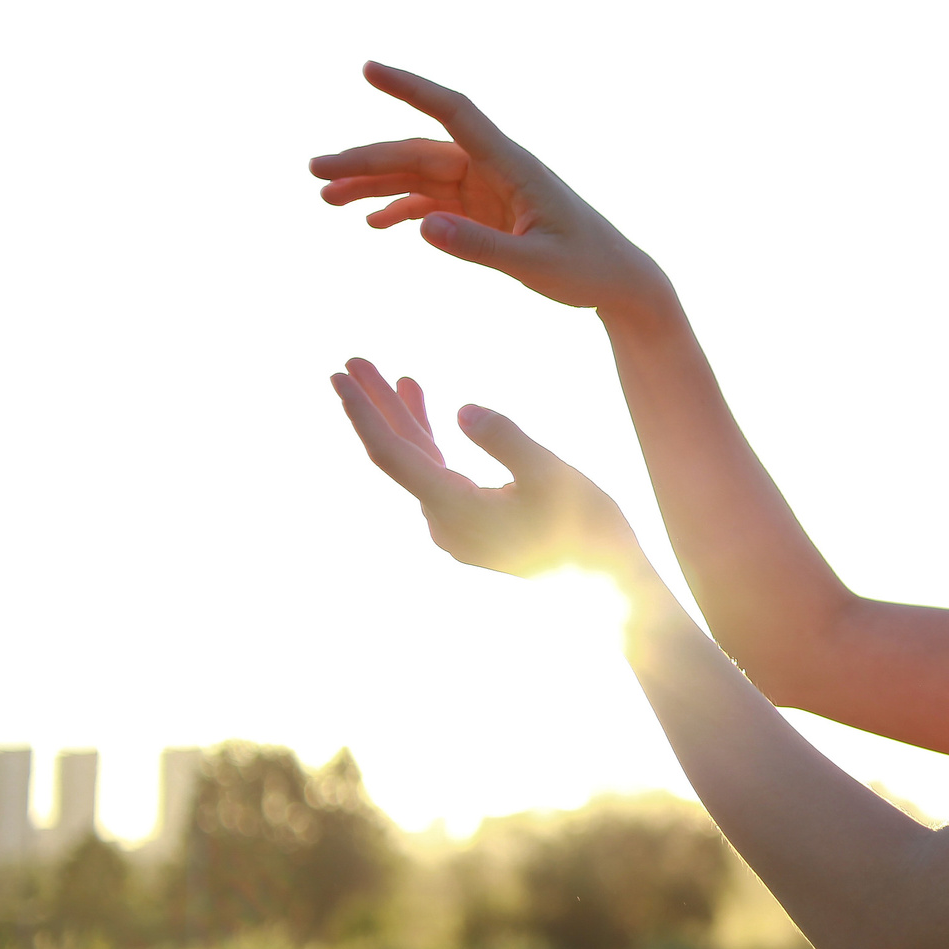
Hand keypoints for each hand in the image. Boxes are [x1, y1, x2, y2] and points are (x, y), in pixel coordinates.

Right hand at [311, 62, 670, 314]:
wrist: (618, 282)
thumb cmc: (588, 268)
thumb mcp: (536, 264)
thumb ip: (481, 248)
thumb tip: (421, 228)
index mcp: (512, 165)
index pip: (454, 112)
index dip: (411, 88)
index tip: (367, 69)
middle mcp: (495, 168)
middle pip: (419, 151)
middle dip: (365, 159)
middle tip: (313, 172)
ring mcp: (487, 189)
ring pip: (419, 176)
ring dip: (373, 184)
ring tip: (325, 198)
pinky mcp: (485, 212)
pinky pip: (433, 202)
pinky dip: (401, 209)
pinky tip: (370, 222)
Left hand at [330, 358, 641, 579]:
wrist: (608, 585)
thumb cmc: (588, 528)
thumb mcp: (552, 475)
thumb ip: (505, 439)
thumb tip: (461, 410)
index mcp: (455, 509)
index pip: (392, 454)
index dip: (363, 413)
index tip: (339, 377)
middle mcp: (444, 522)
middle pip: (398, 456)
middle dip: (377, 407)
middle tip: (350, 362)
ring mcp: (457, 527)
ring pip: (421, 464)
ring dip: (408, 420)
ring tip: (398, 376)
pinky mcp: (474, 525)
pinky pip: (441, 476)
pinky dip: (437, 441)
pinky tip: (441, 414)